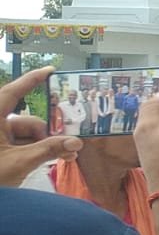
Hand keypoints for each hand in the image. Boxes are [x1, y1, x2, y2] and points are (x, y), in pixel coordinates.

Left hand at [0, 66, 80, 185]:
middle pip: (27, 122)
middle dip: (48, 134)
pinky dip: (35, 152)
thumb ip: (48, 150)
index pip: (13, 93)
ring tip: (63, 158)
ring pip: (27, 136)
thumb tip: (75, 142)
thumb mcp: (20, 163)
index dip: (32, 80)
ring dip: (44, 146)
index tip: (51, 71)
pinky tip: (51, 161)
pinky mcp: (0, 152)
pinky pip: (21, 146)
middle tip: (68, 146)